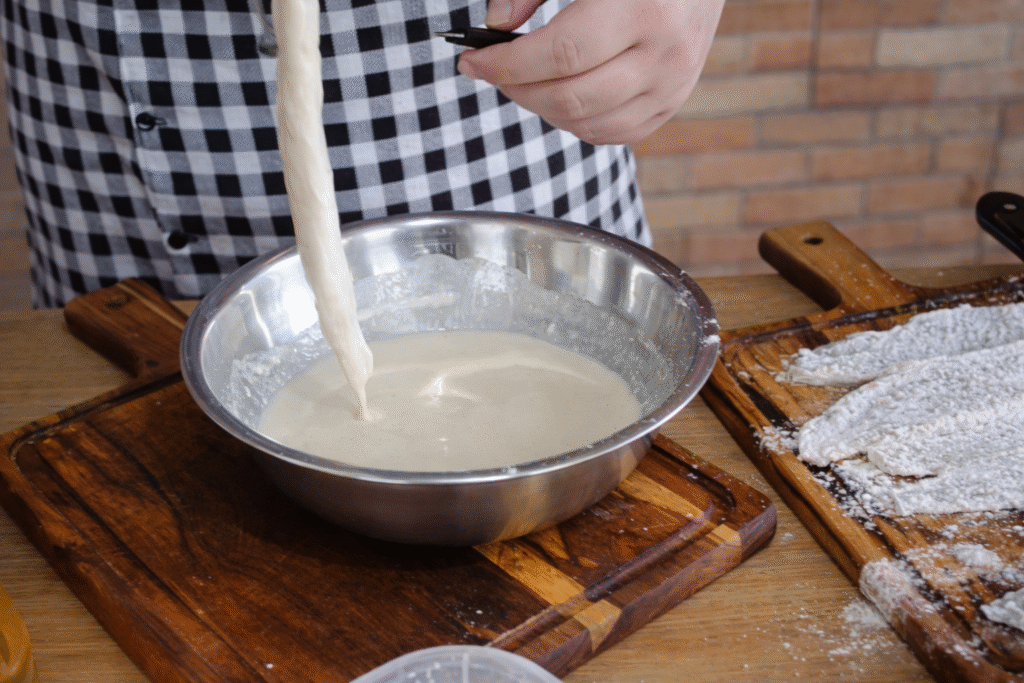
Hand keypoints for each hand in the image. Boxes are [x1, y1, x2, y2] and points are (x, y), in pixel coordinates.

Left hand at [456, 0, 724, 144]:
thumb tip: (496, 25)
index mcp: (644, 8)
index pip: (561, 55)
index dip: (507, 65)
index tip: (472, 61)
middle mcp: (665, 52)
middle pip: (572, 98)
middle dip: (518, 90)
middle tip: (494, 72)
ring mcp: (675, 82)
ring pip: (591, 124)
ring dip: (544, 110)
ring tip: (525, 83)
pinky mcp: (675, 99)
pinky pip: (617, 133)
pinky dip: (579, 123)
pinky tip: (560, 98)